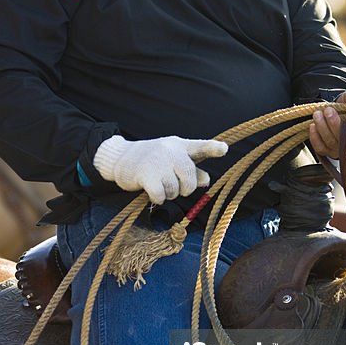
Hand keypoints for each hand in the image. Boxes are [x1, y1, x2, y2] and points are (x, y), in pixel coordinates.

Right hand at [93, 135, 227, 203]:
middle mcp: (171, 151)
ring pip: (175, 190)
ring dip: (169, 194)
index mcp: (180, 146)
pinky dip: (158, 198)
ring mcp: (158, 162)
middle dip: (185, 188)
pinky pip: (161, 195)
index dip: (213, 149)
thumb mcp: (173, 162)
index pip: (199, 147)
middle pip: (190, 178)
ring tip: (159, 185)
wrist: (121, 158)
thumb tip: (207, 180)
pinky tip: (152, 192)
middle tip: (175, 187)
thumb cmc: (153, 162)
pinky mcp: (146, 174)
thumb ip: (192, 170)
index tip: (224, 149)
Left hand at [309, 89, 345, 159]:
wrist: (340, 118)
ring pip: (332, 142)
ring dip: (322, 127)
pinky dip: (315, 137)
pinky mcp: (330, 152)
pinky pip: (321, 148)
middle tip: (328, 110)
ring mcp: (343, 149)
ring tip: (317, 114)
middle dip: (334, 124)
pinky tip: (313, 126)